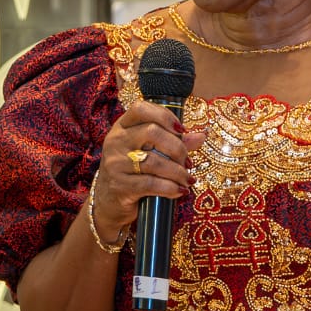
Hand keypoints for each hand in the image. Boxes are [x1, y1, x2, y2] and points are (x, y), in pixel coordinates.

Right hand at [91, 101, 204, 239]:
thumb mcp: (148, 152)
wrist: (108, 201)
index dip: (164, 115)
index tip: (181, 130)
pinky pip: (150, 184)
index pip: (140, 109)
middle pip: (151, 132)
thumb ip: (173, 142)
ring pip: (154, 161)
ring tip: (187, 179)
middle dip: (177, 147)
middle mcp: (116, 141)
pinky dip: (170, 188)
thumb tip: (201, 135)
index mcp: (122, 127)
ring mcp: (115, 163)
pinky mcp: (119, 186)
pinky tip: (180, 191)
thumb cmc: (132, 172)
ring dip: (178, 172)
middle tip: (187, 161)